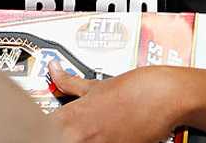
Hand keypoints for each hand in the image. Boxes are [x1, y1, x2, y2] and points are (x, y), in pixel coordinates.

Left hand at [49, 61, 181, 142]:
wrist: (164, 96)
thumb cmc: (135, 88)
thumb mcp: (97, 84)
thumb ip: (69, 82)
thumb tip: (54, 69)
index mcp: (70, 118)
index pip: (40, 131)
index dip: (40, 130)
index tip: (41, 128)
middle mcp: (79, 137)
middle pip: (54, 141)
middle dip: (58, 137)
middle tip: (68, 131)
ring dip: (76, 140)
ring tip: (92, 132)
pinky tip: (104, 137)